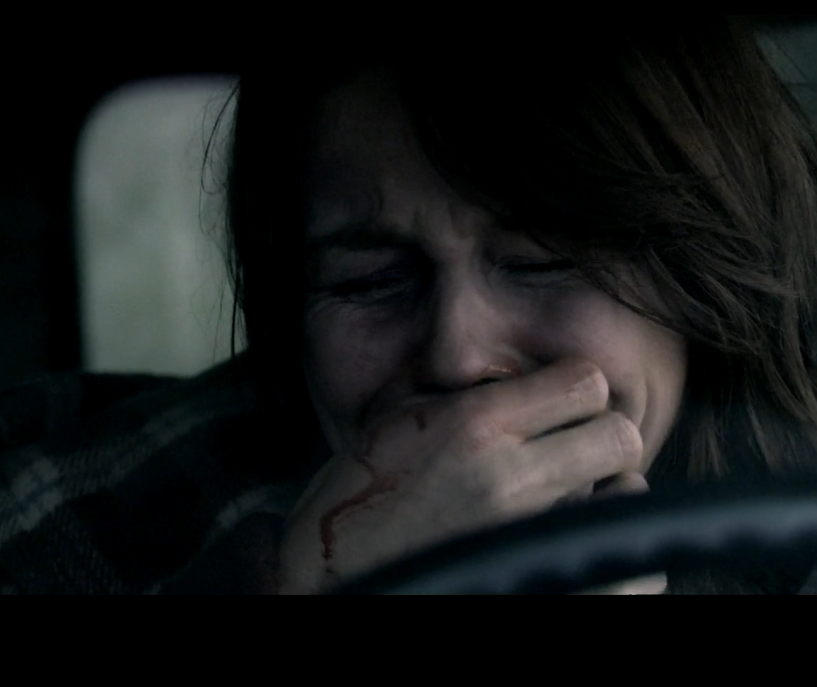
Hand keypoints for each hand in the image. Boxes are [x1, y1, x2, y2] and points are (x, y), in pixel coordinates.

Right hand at [278, 358, 644, 593]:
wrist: (325, 585)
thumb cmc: (355, 505)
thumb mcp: (394, 424)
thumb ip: (463, 395)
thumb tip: (522, 376)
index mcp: (473, 426)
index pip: (586, 380)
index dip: (574, 389)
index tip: (555, 407)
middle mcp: (510, 479)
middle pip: (619, 435)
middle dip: (598, 438)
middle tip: (568, 455)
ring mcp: (531, 541)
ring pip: (629, 497)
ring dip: (604, 497)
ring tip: (560, 507)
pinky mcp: (551, 588)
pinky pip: (639, 575)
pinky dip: (619, 564)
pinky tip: (571, 555)